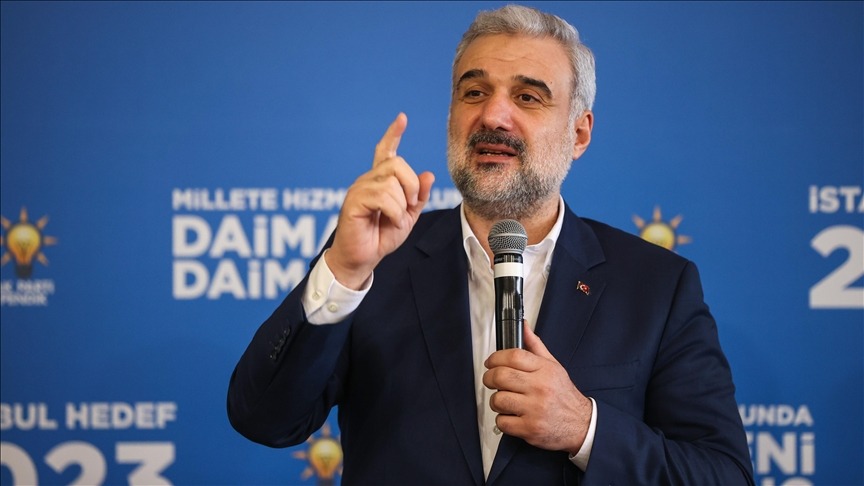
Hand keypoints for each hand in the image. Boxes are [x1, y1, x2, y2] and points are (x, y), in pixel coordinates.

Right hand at [326, 113, 434, 288]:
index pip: (386, 151)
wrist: (362, 259)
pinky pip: (382, 196)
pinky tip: (390, 222)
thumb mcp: (407, 217)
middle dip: (411, 186)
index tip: (402, 118)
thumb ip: (418, 197)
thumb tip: (428, 174)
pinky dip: (394, 212)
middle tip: (410, 206)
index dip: (394, 134)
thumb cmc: (381, 237)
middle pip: (397, 164)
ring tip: (396, 219)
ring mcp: (359, 189)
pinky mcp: (354, 201)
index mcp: (380, 181)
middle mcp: (368, 180)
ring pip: (391, 182)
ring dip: (402, 204)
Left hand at [483, 324, 591, 453]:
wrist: (581, 424)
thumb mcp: (553, 365)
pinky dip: (502, 420)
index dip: (495, 358)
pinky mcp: (530, 428)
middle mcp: (540, 388)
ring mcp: (535, 409)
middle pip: (501, 376)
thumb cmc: (563, 395)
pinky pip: (502, 422)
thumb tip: (523, 326)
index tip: (491, 362)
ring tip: (505, 400)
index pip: (513, 356)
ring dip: (496, 400)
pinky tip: (512, 416)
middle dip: (489, 378)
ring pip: (498, 400)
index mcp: (545, 370)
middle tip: (492, 380)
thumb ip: (535, 345)